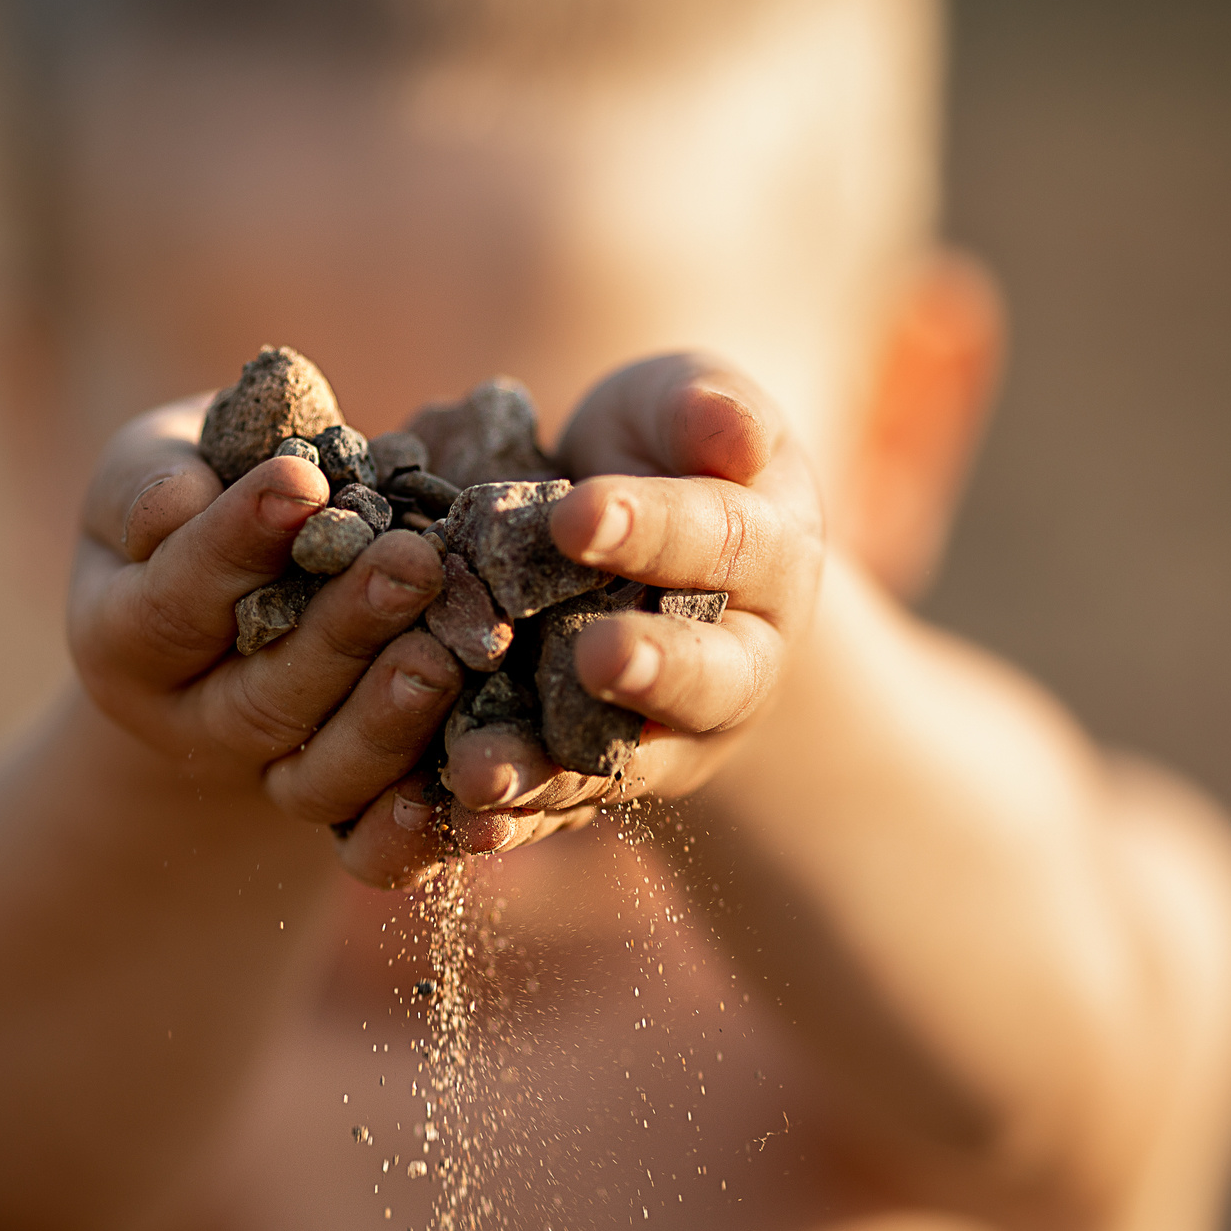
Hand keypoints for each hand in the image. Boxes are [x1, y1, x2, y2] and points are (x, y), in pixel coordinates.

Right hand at [69, 399, 466, 881]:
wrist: (238, 591)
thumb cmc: (194, 497)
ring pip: (321, 771)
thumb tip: (177, 504)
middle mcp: (189, 723)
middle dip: (343, 630)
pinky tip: (476, 761)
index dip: (234, 543)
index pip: (173, 600)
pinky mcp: (340, 803)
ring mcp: (264, 775)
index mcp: (122, 640)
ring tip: (448, 650)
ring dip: (389, 714)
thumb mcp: (153, 471)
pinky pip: (374, 826)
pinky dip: (418, 805)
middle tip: (413, 564)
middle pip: (261, 696)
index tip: (301, 481)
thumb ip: (151, 484)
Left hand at [439, 354, 824, 851]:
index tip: (580, 516)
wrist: (644, 547)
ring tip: (481, 769)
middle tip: (591, 656)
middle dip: (650, 668)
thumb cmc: (664, 453)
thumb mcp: (682, 408)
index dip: (657, 530)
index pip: (722, 541)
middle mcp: (739, 661)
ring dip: (553, 771)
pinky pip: (563, 809)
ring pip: (624, 761)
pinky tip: (458, 822)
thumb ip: (704, 410)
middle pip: (707, 676)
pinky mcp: (604, 779)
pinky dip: (512, 821)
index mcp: (772, 557)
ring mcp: (675, 734)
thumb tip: (734, 433)